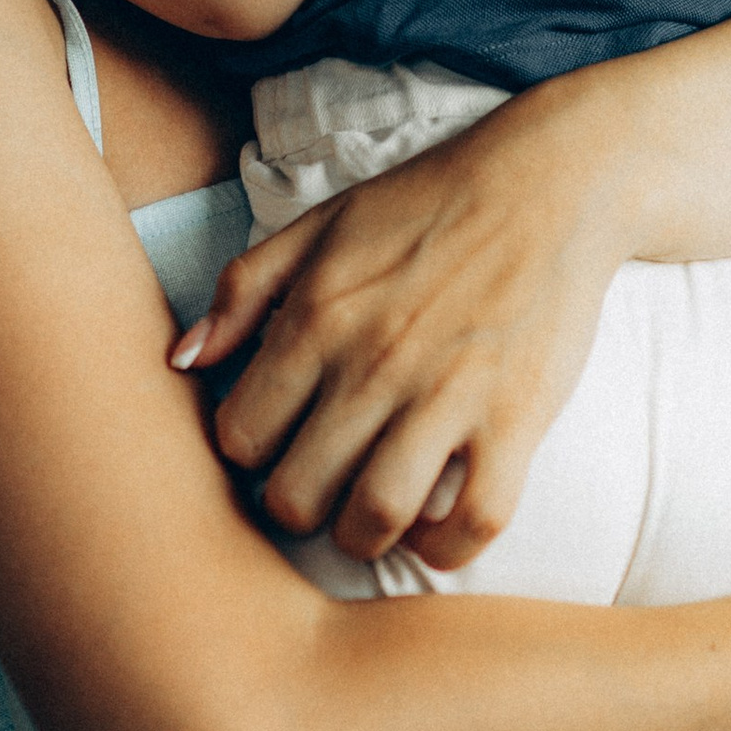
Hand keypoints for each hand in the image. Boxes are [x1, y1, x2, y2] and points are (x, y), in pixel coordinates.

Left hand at [172, 88, 625, 567]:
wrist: (547, 183)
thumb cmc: (426, 203)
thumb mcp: (318, 224)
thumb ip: (242, 289)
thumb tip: (182, 360)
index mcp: (315, 318)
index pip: (239, 437)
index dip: (248, 452)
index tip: (276, 443)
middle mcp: (372, 364)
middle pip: (296, 496)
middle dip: (296, 506)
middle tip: (319, 488)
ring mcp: (446, 396)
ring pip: (374, 519)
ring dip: (361, 537)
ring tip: (366, 518)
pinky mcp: (516, 418)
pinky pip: (474, 521)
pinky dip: (449, 547)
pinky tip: (435, 529)